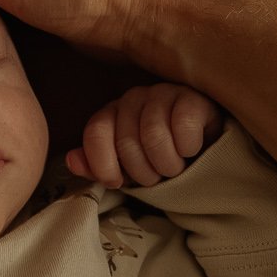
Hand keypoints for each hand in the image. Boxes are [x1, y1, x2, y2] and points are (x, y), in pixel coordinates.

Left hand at [68, 81, 221, 187]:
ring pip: (154, 137)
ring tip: (176, 167)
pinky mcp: (193, 97)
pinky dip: (188, 148)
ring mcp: (163, 93)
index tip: (118, 182)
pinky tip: (193, 149)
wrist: (204, 152)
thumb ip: (98, 166)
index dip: (105, 165)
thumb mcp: (125, 169)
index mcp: (112, 113)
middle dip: (143, 172)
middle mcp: (133, 98)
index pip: (96, 132)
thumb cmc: (159, 160)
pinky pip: (183, 128)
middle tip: (157, 176)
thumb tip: (72, 160)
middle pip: (126, 142)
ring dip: (167, 165)